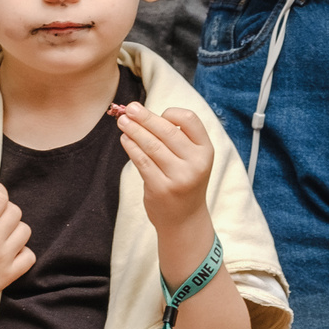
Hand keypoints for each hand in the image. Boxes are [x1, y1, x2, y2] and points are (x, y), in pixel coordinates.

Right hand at [0, 183, 32, 323]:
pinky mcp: (8, 276)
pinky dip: (23, 251)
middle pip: (15, 212)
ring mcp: (3, 259)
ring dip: (15, 227)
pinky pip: (29, 257)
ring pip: (25, 231)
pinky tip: (11, 250)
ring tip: (3, 231)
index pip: (0, 197)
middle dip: (5, 207)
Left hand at [115, 103, 215, 234]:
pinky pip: (142, 161)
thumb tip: (142, 113)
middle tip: (129, 108)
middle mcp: (195, 163)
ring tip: (122, 122)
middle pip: (167, 131)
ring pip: (151, 145)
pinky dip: (131, 147)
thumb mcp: (192, 158)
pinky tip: (125, 139)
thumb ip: (177, 138)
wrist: (184, 219)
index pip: (190, 119)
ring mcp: (179, 177)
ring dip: (134, 130)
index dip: (171, 113)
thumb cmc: (184, 180)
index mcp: (205, 150)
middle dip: (145, 117)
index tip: (158, 114)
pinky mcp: (161, 188)